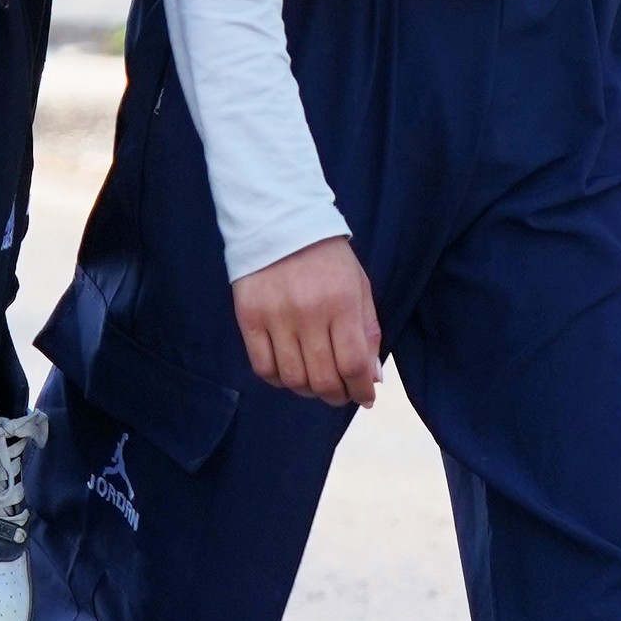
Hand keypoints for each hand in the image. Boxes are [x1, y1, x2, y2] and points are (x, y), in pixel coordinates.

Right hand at [232, 237, 382, 409]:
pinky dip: (278, 379)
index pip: (353, 364)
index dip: (361, 390)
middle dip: (336, 396)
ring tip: (314, 384)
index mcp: (342, 303)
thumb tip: (371, 378)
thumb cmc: (327, 258)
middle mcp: (309, 313)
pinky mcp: (249, 318)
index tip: (364, 398)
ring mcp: (276, 317)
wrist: (280, 222)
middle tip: (340, 394)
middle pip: (322, 378)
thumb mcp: (359, 287)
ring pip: (292, 378)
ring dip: (307, 391)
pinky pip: (263, 366)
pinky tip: (288, 373)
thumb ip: (368, 332)